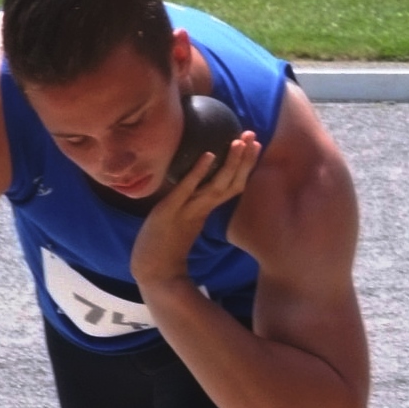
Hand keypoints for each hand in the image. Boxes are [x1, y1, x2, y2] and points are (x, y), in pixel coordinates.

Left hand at [130, 131, 260, 290]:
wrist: (152, 271)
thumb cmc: (165, 246)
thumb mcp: (181, 219)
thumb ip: (191, 203)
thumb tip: (193, 184)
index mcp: (206, 210)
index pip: (232, 185)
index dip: (245, 166)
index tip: (256, 146)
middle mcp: (201, 209)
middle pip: (231, 182)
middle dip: (244, 159)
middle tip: (254, 136)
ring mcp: (187, 210)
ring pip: (215, 185)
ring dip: (229, 163)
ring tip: (240, 142)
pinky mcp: (169, 211)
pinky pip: (186, 189)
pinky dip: (198, 172)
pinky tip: (209, 155)